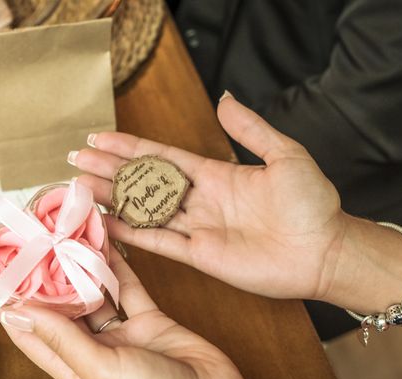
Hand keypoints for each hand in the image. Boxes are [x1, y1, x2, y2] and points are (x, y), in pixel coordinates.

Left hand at [0, 247, 318, 378]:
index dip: (10, 308)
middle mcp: (95, 351)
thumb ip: (62, 337)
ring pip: (95, 294)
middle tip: (30, 247)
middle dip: (45, 281)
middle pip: (61, 310)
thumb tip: (19, 311)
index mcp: (75, 370)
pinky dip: (118, 267)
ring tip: (64, 237)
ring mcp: (123, 334)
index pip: (31, 335)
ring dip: (81, 269)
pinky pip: (128, 289)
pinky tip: (105, 244)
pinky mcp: (150, 320)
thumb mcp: (100, 369)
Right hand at [72, 94, 347, 300]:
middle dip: (110, 171)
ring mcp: (198, 229)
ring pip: (145, 212)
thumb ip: (250, 129)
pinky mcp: (200, 256)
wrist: (325, 251)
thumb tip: (223, 99)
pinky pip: (159, 242)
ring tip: (79, 189)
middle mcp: (201, 200)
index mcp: (216, 174)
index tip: (99, 139)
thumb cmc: (312, 203)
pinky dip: (132, 234)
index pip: (162, 157)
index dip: (130, 147)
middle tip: (76, 162)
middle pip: (145, 183)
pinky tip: (107, 223)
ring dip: (112, 200)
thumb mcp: (284, 154)